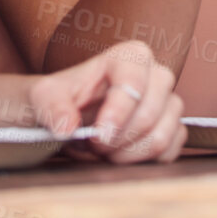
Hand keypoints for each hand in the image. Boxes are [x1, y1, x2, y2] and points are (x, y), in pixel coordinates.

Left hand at [28, 40, 185, 163]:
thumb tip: (66, 126)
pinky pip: (171, 150)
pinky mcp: (172, 129)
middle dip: (120, 137)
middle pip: (150, 112)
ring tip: (105, 151)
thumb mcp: (44, 97)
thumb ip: (52, 106)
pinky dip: (144, 160)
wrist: (67, 119)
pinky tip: (121, 156)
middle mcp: (154, 75)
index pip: (135, 81)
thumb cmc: (61, 101)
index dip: (119, 111)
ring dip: (129, 153)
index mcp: (129, 57)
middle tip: (95, 144)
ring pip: (162, 134)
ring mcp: (167, 103)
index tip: (99, 134)